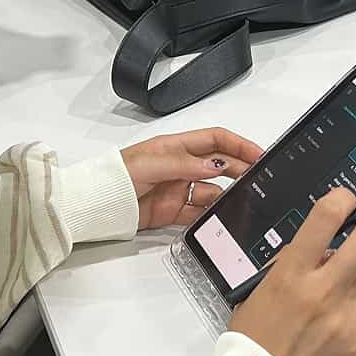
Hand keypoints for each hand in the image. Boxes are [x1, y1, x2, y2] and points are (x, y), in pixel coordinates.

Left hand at [121, 128, 265, 229]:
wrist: (97, 205)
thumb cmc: (115, 176)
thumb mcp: (151, 163)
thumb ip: (184, 164)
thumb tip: (214, 165)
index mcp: (176, 146)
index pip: (215, 140)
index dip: (238, 144)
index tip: (257, 153)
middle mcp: (180, 166)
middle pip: (219, 164)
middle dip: (240, 169)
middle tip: (258, 178)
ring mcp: (178, 189)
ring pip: (213, 190)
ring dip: (227, 194)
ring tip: (240, 199)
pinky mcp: (173, 211)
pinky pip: (199, 213)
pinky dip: (211, 215)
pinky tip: (220, 216)